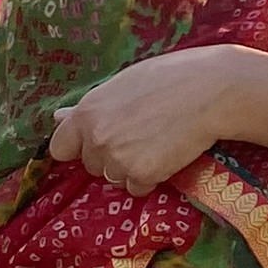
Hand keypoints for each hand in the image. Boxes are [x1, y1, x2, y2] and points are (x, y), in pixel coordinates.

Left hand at [48, 46, 267, 195]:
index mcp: (86, 111)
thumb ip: (90, 106)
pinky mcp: (141, 175)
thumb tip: (56, 116)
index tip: (101, 141)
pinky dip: (152, 178)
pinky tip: (168, 153)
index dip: (80, 146)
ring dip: (132, 168)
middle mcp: (95, 138)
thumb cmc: (171, 78)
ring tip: (159, 141)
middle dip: (111, 156)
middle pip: (91, 165)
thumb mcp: (124, 84)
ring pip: (115, 178)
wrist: (211, 90)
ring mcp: (117, 159)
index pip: (60, 147)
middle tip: (142, 134)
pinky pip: (138, 188)